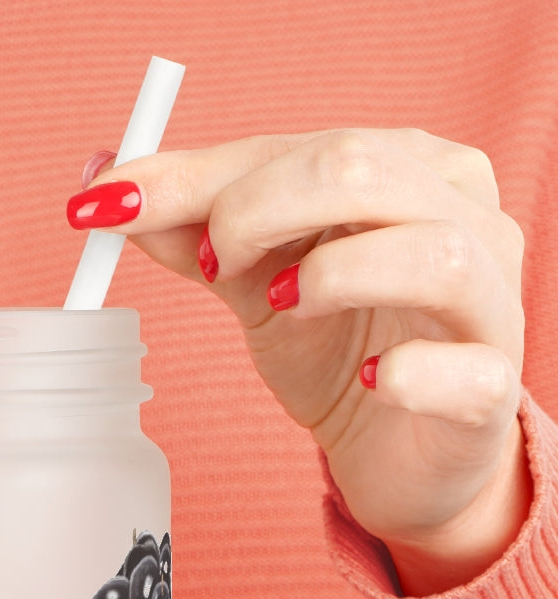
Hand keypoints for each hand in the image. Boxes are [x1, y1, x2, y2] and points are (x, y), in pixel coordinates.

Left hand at [70, 129, 530, 594]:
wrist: (397, 450)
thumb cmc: (336, 348)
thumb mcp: (254, 281)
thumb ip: (192, 231)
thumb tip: (106, 185)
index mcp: (405, 170)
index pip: (296, 147)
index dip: (195, 176)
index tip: (107, 204)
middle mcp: (463, 217)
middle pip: (361, 170)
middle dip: (255, 210)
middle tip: (210, 265)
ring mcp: (490, 302)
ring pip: (432, 253)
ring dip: (331, 276)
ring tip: (280, 307)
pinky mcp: (492, 391)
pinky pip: (465, 370)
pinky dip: (408, 373)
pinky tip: (371, 382)